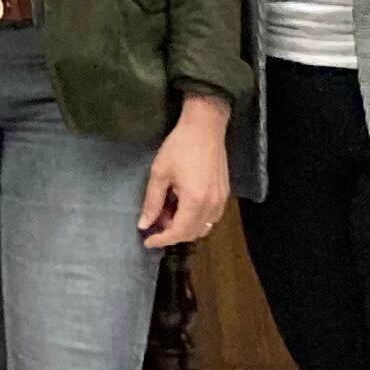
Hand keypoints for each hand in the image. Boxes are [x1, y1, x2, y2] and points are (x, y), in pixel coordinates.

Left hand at [140, 95, 233, 249]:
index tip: (147, 241)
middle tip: (154, 222)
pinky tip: (182, 206)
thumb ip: (152, 202)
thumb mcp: (160, 173)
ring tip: (167, 211)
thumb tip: (144, 224)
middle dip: (171, 233)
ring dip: (184, 227)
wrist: (205, 128)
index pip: (178, 232)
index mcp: (195, 202)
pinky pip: (211, 217)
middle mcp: (212, 206)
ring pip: (203, 227)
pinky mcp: (225, 194)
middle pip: (192, 233)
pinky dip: (196, 219)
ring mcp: (221, 201)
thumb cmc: (179, 147)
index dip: (161, 240)